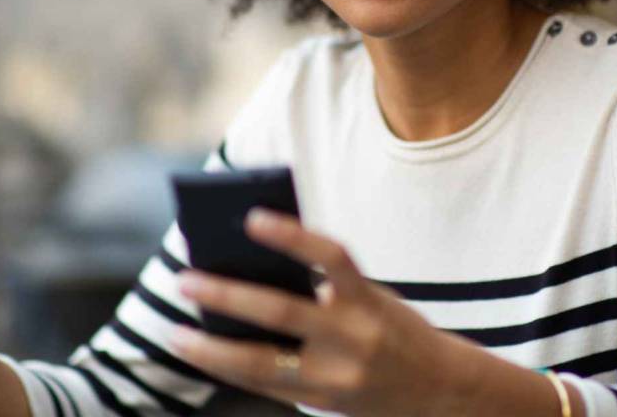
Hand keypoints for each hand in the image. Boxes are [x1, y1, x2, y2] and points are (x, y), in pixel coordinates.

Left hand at [168, 209, 483, 416]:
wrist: (441, 391)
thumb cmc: (392, 329)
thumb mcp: (371, 299)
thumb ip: (322, 290)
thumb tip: (247, 278)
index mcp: (369, 300)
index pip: (331, 257)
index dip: (292, 237)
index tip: (252, 218)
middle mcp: (354, 338)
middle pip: (281, 312)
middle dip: (227, 295)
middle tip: (184, 279)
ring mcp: (337, 376)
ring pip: (261, 362)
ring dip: (211, 348)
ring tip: (175, 332)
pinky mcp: (323, 402)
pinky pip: (266, 385)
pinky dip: (230, 369)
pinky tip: (202, 354)